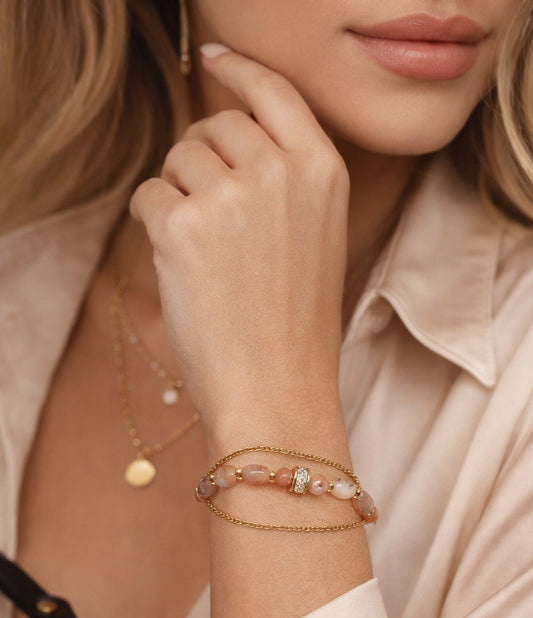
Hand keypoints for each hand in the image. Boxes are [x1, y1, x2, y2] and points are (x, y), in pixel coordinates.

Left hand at [130, 49, 349, 443]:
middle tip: (207, 212)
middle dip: (200, 157)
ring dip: (177, 193)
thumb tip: (225, 139)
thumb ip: (284, 181)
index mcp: (322, 171)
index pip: (274, 92)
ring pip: (177, 156)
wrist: (277, 387)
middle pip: (214, 125)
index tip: (216, 59)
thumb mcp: (317, 238)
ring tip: (202, 251)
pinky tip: (178, 262)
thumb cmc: (295, 325)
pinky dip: (152, 222)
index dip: (241, 70)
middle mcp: (278, 170)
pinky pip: (148, 194)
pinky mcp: (181, 225)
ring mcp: (230, 195)